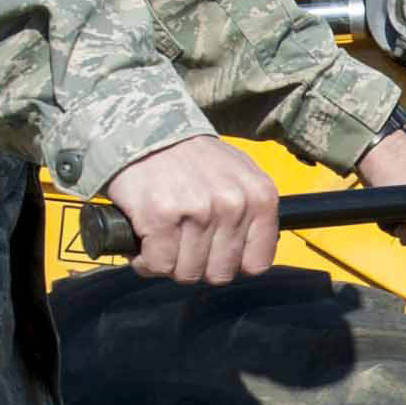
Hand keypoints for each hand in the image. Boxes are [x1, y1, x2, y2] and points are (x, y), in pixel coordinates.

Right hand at [103, 134, 279, 285]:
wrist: (146, 130)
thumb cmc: (192, 158)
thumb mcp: (239, 175)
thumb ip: (252, 213)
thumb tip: (251, 259)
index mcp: (260, 196)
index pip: (257, 264)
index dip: (232, 264)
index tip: (215, 253)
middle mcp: (233, 204)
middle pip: (219, 274)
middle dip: (198, 265)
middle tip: (183, 242)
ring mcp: (198, 211)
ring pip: (187, 273)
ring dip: (170, 263)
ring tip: (164, 238)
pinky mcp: (161, 216)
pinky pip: (157, 265)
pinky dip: (146, 261)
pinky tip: (146, 242)